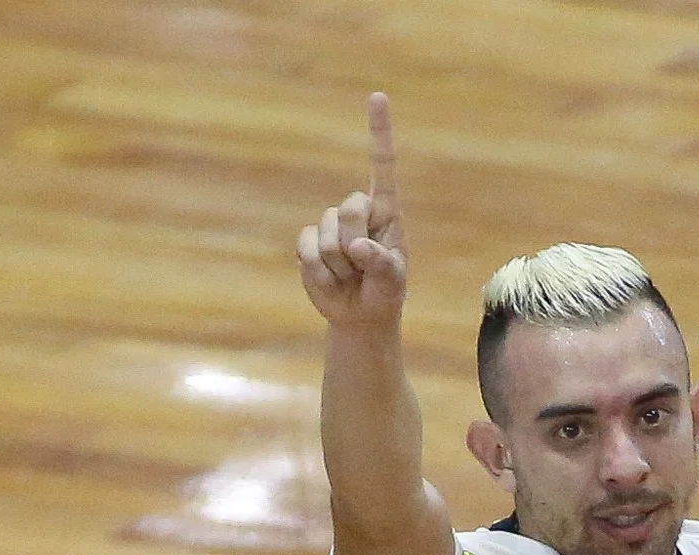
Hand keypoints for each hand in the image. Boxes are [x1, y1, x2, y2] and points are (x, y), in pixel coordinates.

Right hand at [296, 92, 407, 326]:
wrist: (360, 314)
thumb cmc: (385, 291)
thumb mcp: (393, 280)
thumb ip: (381, 262)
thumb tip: (357, 247)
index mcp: (385, 210)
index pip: (382, 164)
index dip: (378, 130)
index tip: (377, 96)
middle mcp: (357, 210)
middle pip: (349, 209)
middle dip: (355, 244)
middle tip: (364, 269)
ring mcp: (330, 225)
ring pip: (325, 234)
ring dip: (338, 265)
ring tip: (350, 277)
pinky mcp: (308, 243)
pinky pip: (305, 248)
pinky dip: (318, 271)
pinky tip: (330, 280)